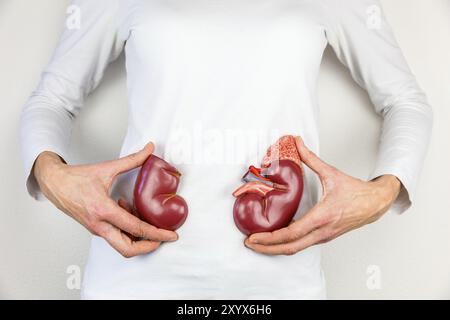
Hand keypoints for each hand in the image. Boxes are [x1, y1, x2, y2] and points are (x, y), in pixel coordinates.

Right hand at [33, 143, 177, 257]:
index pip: (136, 228)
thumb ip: (132, 159)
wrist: (54, 183)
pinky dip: (127, 229)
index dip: (157, 233)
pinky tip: (129, 211)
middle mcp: (99, 225)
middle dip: (149, 246)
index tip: (171, 235)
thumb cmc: (76, 178)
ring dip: (138, 237)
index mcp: (103, 210)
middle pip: (127, 249)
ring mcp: (97, 229)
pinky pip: (115, 236)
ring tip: (147, 219)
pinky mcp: (96, 229)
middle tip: (164, 237)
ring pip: (121, 246)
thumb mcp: (107, 168)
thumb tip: (150, 149)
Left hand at [245, 137, 400, 255]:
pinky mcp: (324, 237)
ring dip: (276, 248)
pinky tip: (276, 239)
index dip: (270, 238)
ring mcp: (323, 237)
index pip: (291, 234)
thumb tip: (297, 142)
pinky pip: (302, 245)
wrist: (376, 203)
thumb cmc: (356, 192)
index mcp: (322, 217)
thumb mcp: (331, 173)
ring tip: (258, 243)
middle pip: (289, 248)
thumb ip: (311, 158)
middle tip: (249, 244)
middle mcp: (322, 231)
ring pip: (296, 249)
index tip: (254, 238)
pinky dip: (286, 245)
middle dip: (267, 248)